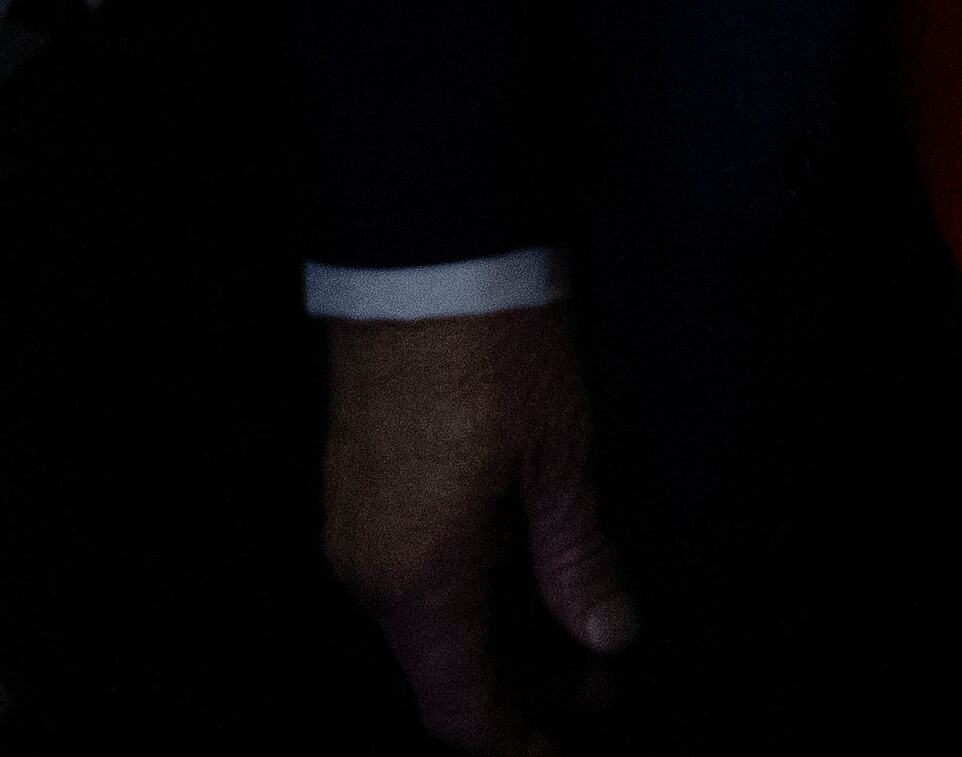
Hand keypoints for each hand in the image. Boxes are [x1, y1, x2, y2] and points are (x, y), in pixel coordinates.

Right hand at [322, 303, 637, 750]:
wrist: (417, 253)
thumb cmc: (485, 347)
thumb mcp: (558, 459)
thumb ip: (578, 561)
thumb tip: (605, 634)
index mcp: (417, 579)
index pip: (460, 710)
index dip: (517, 743)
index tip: (564, 746)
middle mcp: (370, 568)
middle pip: (441, 670)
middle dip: (522, 685)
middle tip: (598, 680)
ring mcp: (356, 526)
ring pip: (426, 619)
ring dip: (498, 631)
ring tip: (577, 618)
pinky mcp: (357, 486)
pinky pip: (409, 569)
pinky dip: (466, 587)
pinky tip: (525, 561)